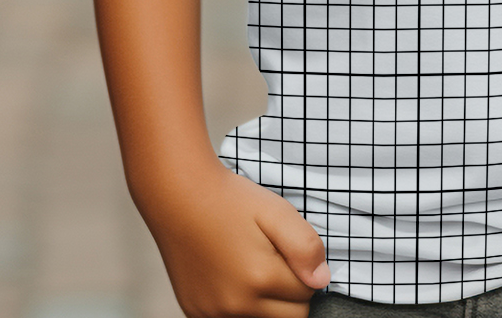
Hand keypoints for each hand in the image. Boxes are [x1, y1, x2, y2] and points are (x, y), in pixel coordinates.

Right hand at [141, 161, 329, 316]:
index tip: (287, 251)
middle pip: (287, 317)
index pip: (306, 295)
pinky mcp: (196, 313)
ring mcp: (213, 313)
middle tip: (272, 259)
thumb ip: (305, 246)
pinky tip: (232, 278)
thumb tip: (321, 280)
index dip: (304, 272)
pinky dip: (240, 306)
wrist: (181, 195)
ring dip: (265, 303)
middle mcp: (236, 305)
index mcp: (260, 278)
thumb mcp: (276, 210)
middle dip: (288, 292)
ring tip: (251, 267)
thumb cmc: (229, 200)